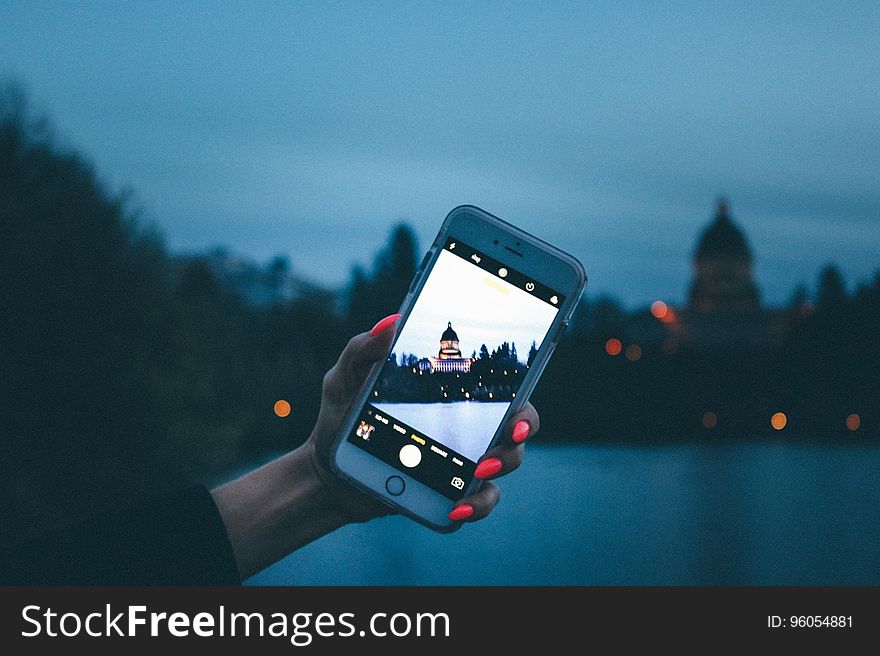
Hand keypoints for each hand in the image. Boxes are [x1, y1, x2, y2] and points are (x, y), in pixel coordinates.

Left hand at [306, 313, 538, 524]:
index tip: (518, 392)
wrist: (327, 474)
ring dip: (503, 466)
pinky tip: (454, 507)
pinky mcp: (451, 495)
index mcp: (452, 394)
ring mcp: (462, 463)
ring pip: (506, 466)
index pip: (501, 385)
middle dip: (523, 428)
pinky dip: (474, 507)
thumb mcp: (343, 380)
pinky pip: (478, 503)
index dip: (522, 387)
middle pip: (517, 425)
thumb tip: (389, 323)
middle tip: (508, 433)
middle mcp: (467, 427)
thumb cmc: (341, 419)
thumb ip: (361, 349)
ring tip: (476, 472)